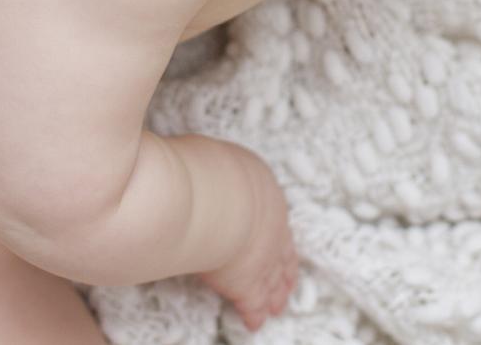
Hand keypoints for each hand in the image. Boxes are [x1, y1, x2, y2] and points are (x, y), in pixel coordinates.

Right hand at [197, 151, 298, 330]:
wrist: (217, 200)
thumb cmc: (208, 169)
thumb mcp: (213, 156)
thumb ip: (209, 165)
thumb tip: (193, 163)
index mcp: (266, 193)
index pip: (274, 218)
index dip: (277, 234)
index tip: (278, 243)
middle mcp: (273, 228)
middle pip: (283, 254)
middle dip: (285, 271)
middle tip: (287, 284)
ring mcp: (262, 258)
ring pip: (274, 281)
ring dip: (275, 295)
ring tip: (277, 307)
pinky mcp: (246, 284)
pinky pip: (253, 304)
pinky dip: (253, 314)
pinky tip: (253, 323)